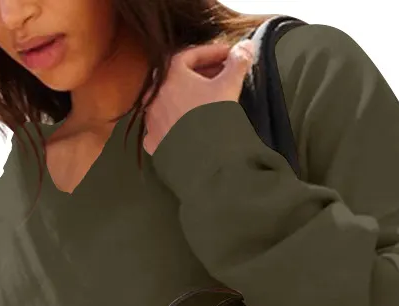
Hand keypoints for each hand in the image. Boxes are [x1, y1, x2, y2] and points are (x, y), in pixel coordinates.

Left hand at [143, 34, 256, 154]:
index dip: (213, 53)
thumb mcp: (230, 87)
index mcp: (170, 75)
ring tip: (205, 101)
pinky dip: (176, 122)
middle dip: (200, 74)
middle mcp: (155, 94)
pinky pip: (163, 126)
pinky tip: (189, 126)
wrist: (205, 166)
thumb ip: (238, 63)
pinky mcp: (153, 143)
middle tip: (220, 76)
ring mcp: (151, 120)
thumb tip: (246, 46)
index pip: (191, 54)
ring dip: (186, 97)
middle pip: (178, 76)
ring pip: (169, 101)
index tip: (229, 56)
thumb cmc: (215, 122)